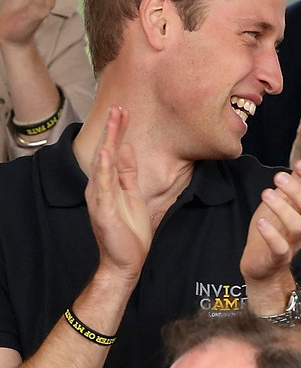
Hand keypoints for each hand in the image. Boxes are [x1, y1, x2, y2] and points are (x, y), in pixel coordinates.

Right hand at [84, 106, 151, 280]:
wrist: (126, 261)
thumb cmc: (130, 231)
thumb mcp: (132, 194)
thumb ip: (127, 173)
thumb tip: (125, 148)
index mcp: (108, 184)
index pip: (113, 152)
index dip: (118, 131)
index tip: (124, 111)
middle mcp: (100, 188)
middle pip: (105, 153)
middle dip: (112, 130)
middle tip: (118, 107)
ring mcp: (100, 199)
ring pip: (103, 165)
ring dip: (108, 142)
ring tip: (113, 122)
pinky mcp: (103, 211)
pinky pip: (104, 186)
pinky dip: (105, 168)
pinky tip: (107, 153)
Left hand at [240, 152, 300, 284]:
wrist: (263, 266)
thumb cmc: (275, 229)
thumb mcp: (286, 199)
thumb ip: (300, 179)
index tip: (300, 163)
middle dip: (299, 190)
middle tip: (280, 177)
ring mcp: (293, 242)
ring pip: (298, 226)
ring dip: (283, 207)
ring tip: (267, 193)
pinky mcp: (278, 256)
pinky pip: (280, 247)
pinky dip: (271, 234)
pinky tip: (261, 221)